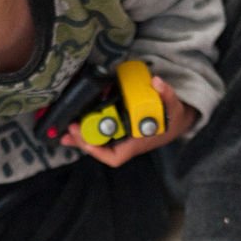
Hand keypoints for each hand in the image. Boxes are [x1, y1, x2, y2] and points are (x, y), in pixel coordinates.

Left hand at [59, 76, 196, 167]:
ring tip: (64, 131)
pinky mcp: (116, 127)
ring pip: (96, 142)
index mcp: (136, 143)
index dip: (99, 153)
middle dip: (83, 141)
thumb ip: (167, 95)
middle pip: (99, 150)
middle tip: (70, 128)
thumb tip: (157, 82)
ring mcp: (119, 137)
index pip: (115, 157)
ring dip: (79, 137)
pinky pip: (97, 132)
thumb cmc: (172, 117)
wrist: (176, 120)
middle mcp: (125, 143)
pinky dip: (85, 128)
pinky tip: (73, 123)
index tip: (88, 142)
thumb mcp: (174, 107)